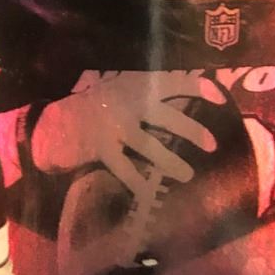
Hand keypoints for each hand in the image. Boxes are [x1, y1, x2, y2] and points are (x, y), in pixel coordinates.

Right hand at [31, 73, 226, 200]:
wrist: (54, 124)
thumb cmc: (94, 109)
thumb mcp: (121, 91)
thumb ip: (148, 94)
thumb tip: (187, 108)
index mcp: (135, 83)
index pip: (173, 80)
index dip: (198, 87)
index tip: (220, 98)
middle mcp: (126, 101)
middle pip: (166, 115)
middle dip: (191, 130)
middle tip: (212, 144)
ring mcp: (113, 125)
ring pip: (149, 144)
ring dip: (171, 161)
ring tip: (188, 175)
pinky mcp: (100, 147)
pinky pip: (125, 169)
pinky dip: (138, 183)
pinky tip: (149, 194)